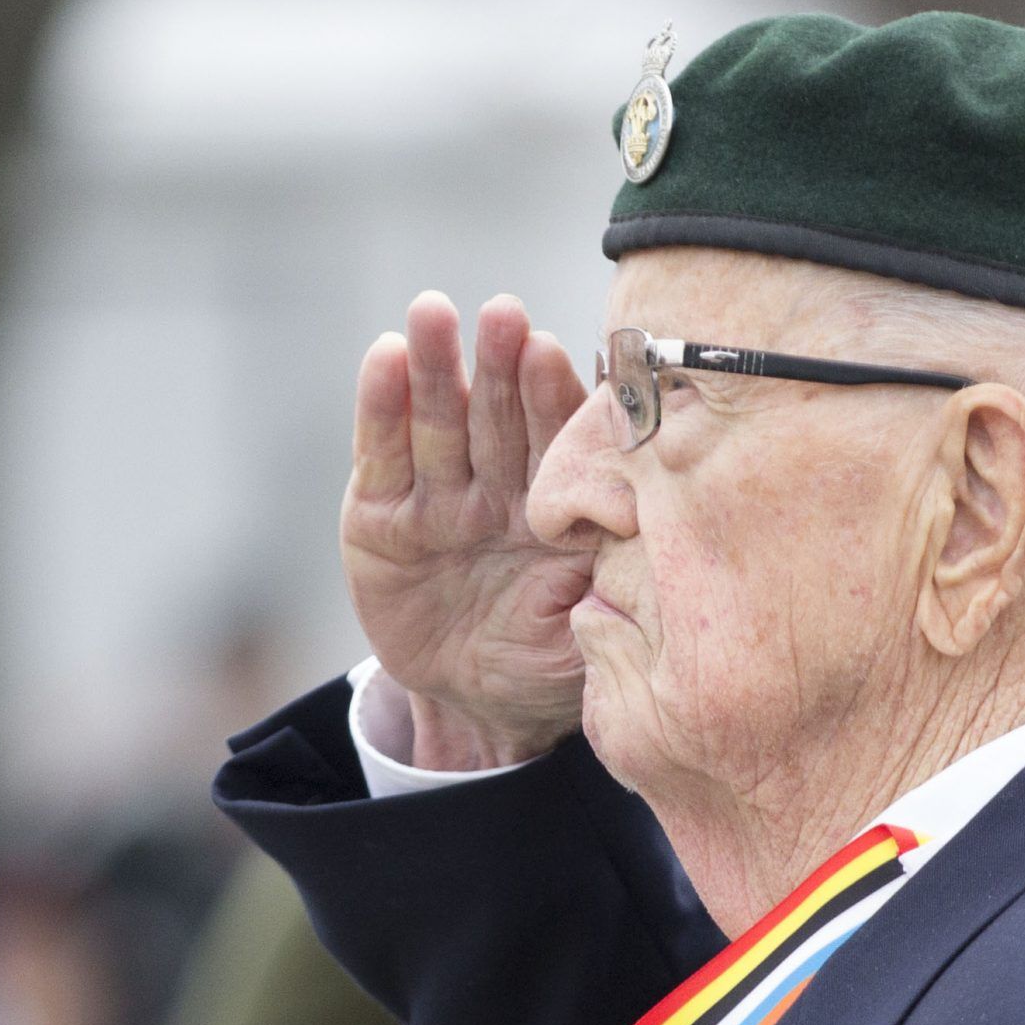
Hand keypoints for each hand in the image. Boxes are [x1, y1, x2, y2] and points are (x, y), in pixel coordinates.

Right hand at [342, 293, 592, 766]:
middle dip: (499, 365)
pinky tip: (385, 358)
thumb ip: (612, 579)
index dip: (552, 399)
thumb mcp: (591, 633)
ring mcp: (437, 498)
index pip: (556, 441)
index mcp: (556, 505)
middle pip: (498, 415)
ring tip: (432, 314)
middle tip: (503, 315)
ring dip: (434, 367)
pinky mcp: (379, 518)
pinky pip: (382, 458)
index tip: (554, 354)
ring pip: (438, 423)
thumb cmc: (550, 663)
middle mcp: (498, 488)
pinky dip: (380, 409)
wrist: (478, 710)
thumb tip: (645, 526)